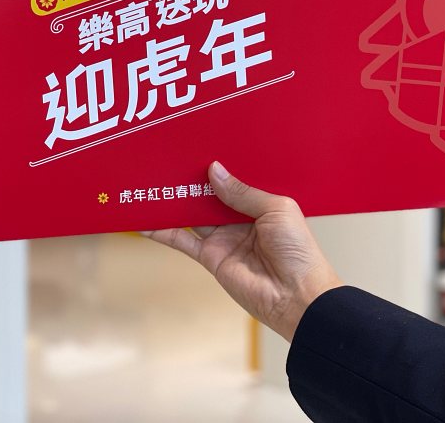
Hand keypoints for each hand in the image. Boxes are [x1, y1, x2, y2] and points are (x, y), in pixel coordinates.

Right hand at [143, 161, 342, 341]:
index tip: (199, 148)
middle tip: (169, 160)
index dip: (219, 167)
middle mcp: (239, 220)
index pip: (234, 181)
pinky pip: (182, 241)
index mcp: (261, 204)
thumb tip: (213, 170)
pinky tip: (146, 221)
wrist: (297, 296)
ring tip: (151, 182)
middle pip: (209, 196)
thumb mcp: (275, 209)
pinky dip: (163, 232)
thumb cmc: (298, 251)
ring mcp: (223, 239)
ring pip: (193, 215)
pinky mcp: (210, 258)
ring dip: (174, 201)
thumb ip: (242, 192)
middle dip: (191, 180)